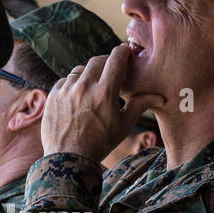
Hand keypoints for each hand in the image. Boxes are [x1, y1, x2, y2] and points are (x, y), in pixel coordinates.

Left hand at [40, 43, 163, 160]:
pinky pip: (65, 81)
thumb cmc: (100, 145)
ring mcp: (66, 90)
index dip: (123, 52)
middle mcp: (84, 87)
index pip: (116, 59)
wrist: (68, 160)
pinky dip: (73, 85)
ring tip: (94, 87)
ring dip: (89, 74)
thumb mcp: (123, 127)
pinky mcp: (53, 95)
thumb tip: (160, 96)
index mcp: (104, 93)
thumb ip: (139, 106)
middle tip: (112, 71)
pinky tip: (78, 97)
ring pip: (80, 70)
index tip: (126, 53)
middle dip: (107, 62)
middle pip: (98, 60)